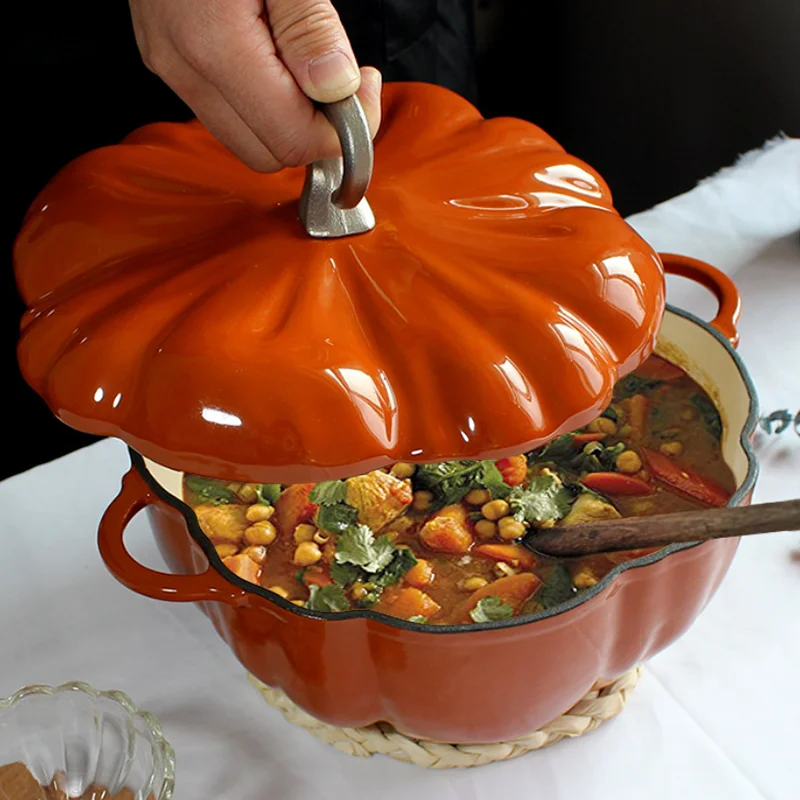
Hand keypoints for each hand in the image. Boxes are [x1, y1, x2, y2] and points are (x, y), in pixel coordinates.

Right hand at [129, 0, 381, 170]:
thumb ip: (309, 26)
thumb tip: (335, 88)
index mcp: (214, 47)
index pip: (292, 140)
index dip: (340, 132)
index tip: (363, 90)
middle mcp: (185, 68)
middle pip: (268, 154)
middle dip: (316, 135)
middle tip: (346, 88)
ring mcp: (172, 66)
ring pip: (246, 138)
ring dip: (291, 121)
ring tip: (314, 68)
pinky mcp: (169, 58)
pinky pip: (227, 110)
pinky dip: (265, 103)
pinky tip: (283, 63)